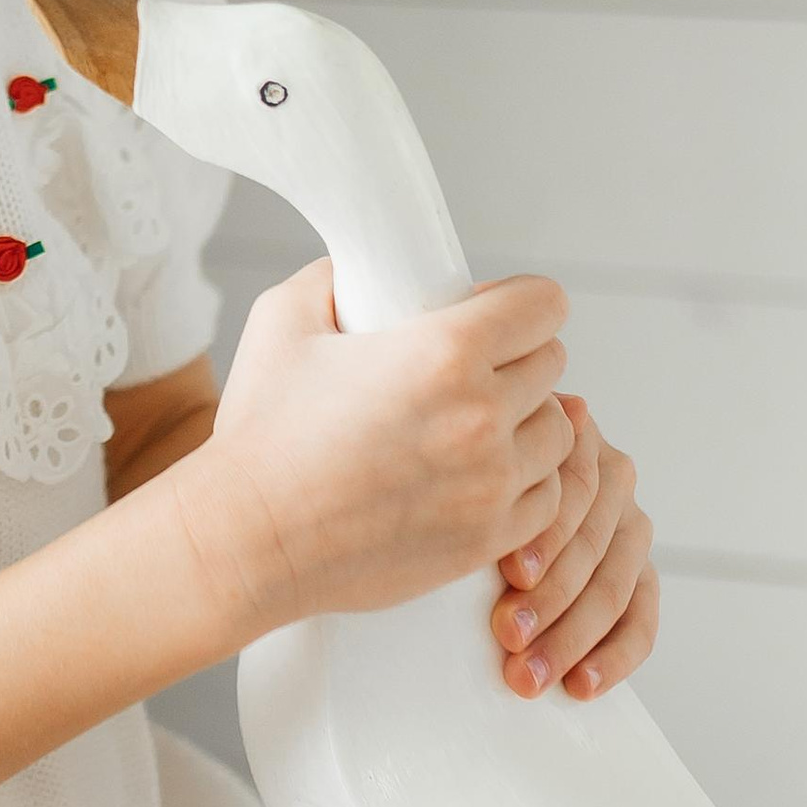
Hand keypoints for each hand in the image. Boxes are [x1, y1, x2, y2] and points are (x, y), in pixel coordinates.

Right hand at [185, 265, 573, 645]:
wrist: (247, 538)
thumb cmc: (261, 433)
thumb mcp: (283, 319)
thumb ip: (336, 275)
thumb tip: (365, 266)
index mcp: (445, 352)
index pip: (545, 306)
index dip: (520, 304)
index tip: (492, 316)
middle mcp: (482, 415)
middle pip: (552, 366)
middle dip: (518, 361)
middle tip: (473, 374)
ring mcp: (492, 484)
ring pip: (559, 435)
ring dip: (527, 425)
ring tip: (480, 429)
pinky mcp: (487, 539)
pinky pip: (548, 501)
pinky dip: (524, 486)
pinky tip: (482, 480)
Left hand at [492, 399, 658, 699]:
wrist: (474, 475)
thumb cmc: (464, 472)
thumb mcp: (475, 459)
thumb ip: (495, 464)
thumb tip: (525, 455)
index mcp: (573, 437)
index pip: (575, 490)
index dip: (545, 535)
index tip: (512, 574)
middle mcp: (612, 476)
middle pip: (590, 544)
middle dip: (550, 598)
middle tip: (508, 636)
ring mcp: (629, 524)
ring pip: (613, 587)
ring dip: (571, 637)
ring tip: (531, 675)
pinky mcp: (638, 570)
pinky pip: (640, 617)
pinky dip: (614, 656)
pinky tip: (583, 684)